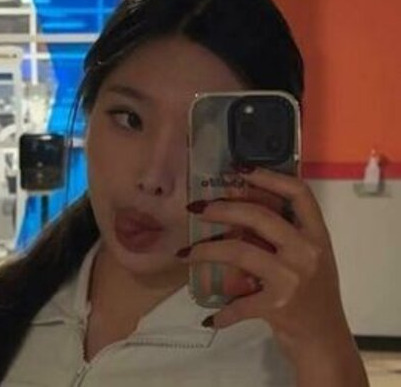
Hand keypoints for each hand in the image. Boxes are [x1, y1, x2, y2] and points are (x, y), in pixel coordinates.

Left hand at [177, 167, 351, 360]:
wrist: (326, 341)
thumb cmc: (314, 295)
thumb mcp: (309, 258)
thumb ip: (284, 235)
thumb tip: (238, 208)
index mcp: (316, 234)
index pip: (298, 193)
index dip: (269, 176)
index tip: (240, 169)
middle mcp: (307, 251)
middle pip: (259, 216)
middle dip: (222, 209)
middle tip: (197, 209)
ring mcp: (292, 277)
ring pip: (239, 251)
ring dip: (206, 251)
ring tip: (184, 254)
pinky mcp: (278, 305)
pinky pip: (239, 303)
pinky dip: (221, 312)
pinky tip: (208, 317)